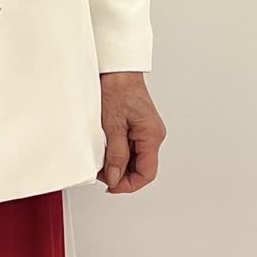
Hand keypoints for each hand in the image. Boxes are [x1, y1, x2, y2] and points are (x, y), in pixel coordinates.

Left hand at [97, 72, 165, 193]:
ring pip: (136, 160)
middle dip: (122, 175)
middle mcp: (153, 135)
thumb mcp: (112, 125)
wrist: (117, 69)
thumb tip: (115, 177)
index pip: (147, 173)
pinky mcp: (139, 127)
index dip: (128, 185)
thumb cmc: (117, 88)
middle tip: (102, 174)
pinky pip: (132, 148)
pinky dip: (119, 154)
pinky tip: (107, 150)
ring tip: (102, 160)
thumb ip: (115, 154)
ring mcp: (147, 131)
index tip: (111, 186)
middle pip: (142, 168)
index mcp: (152, 135)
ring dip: (119, 165)